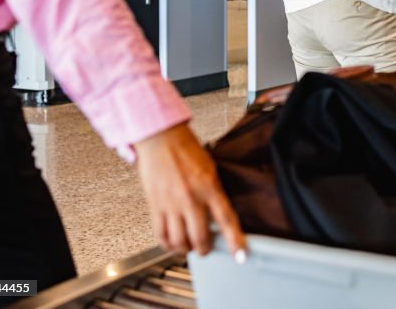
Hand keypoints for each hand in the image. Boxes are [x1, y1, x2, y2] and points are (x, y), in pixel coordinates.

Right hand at [135, 123, 246, 260]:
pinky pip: (160, 234)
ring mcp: (171, 204)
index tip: (240, 255)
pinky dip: (167, 244)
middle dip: (205, 249)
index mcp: (209, 187)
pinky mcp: (155, 206)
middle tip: (207, 248)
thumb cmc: (186, 150)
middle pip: (200, 238)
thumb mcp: (210, 169)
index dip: (234, 241)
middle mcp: (190, 198)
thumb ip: (214, 192)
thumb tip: (219, 214)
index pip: (226, 220)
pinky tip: (172, 243)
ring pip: (179, 241)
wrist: (161, 138)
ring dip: (186, 249)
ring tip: (189, 247)